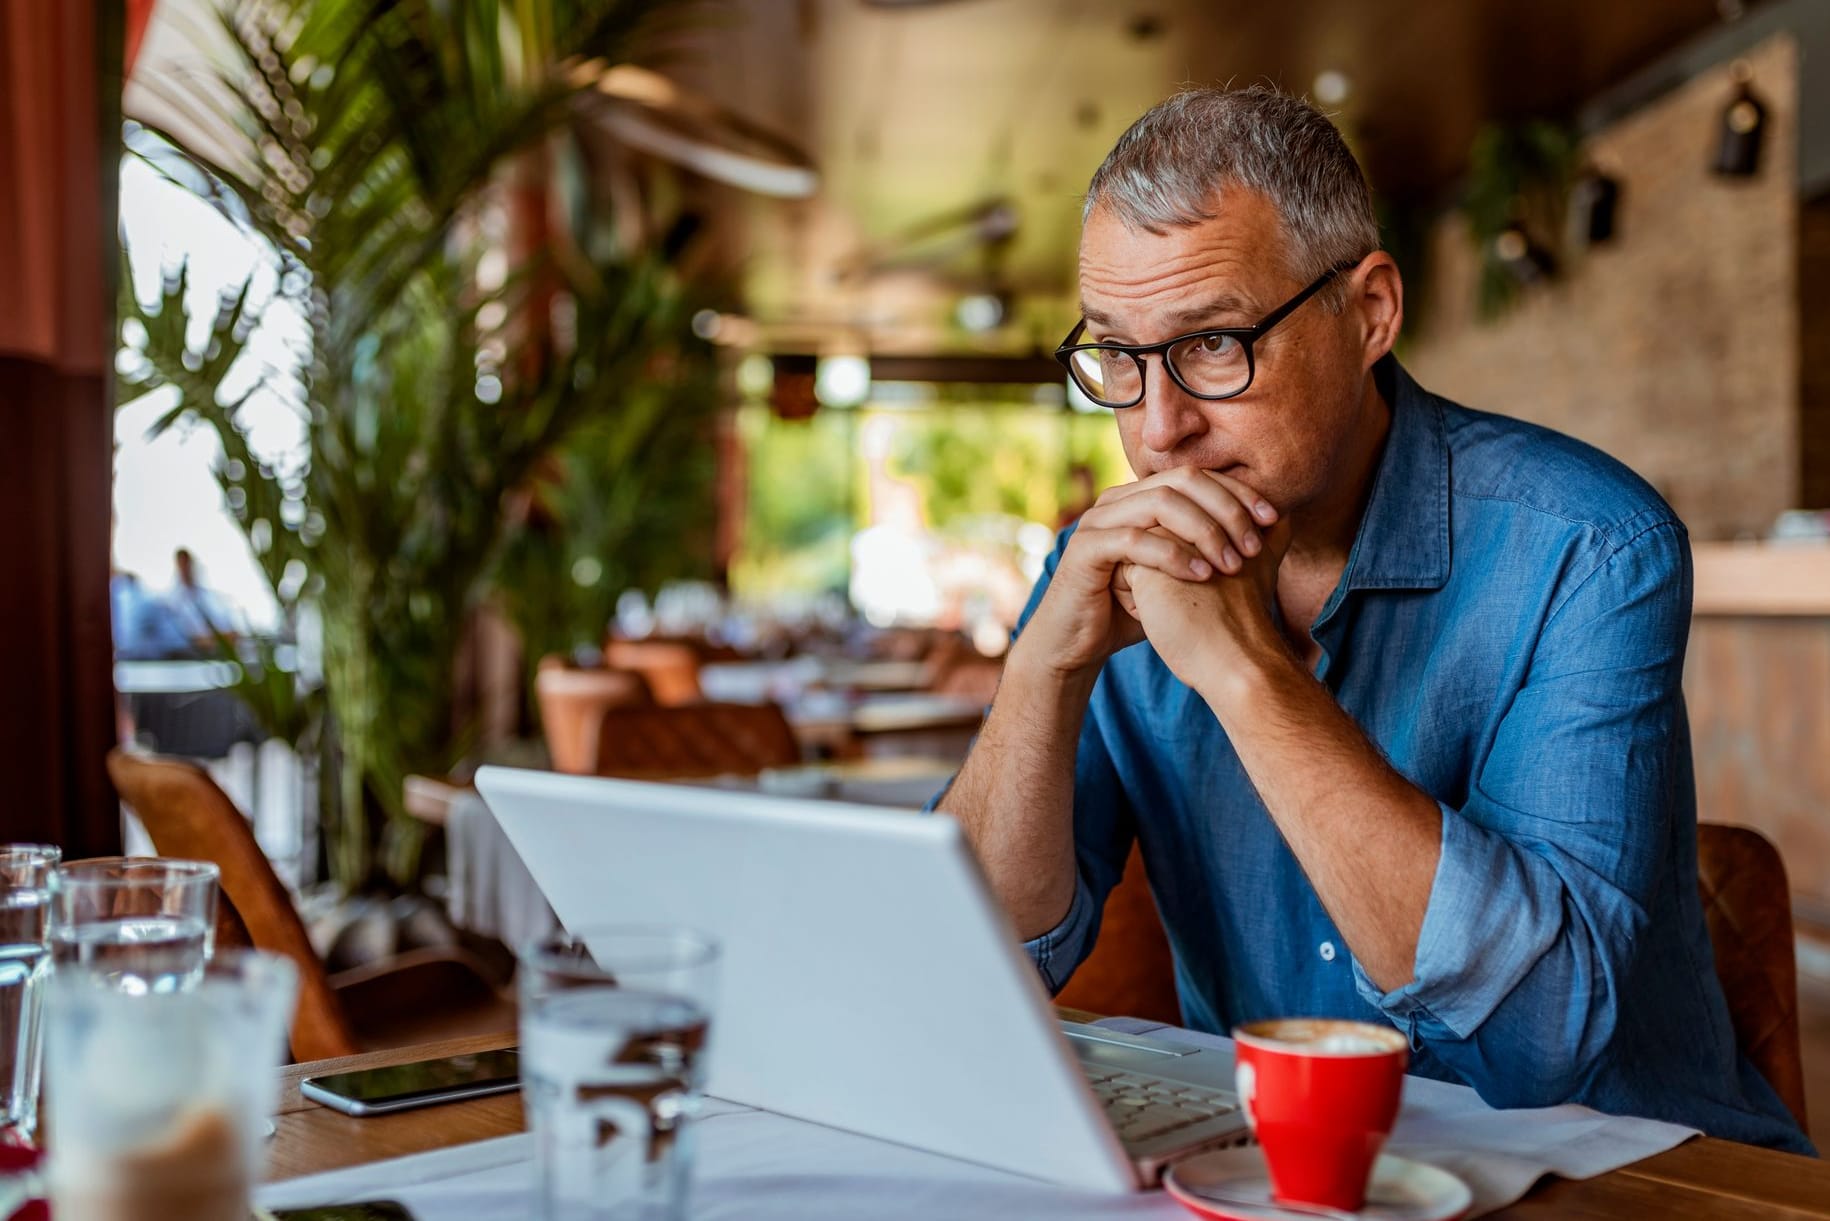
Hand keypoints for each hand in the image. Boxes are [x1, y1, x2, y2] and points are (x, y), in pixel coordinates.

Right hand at [1013, 468, 1278, 682]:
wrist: (1077, 643)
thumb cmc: (1131, 609)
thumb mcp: (1180, 575)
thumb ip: (1211, 549)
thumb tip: (1273, 533)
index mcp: (1141, 497)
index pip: (1198, 476)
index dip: (1238, 492)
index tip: (1273, 519)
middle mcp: (1118, 499)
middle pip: (1182, 480)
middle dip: (1226, 508)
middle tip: (1255, 543)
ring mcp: (1098, 521)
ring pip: (1160, 503)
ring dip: (1204, 530)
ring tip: (1233, 562)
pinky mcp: (1085, 549)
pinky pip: (1134, 540)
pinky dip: (1173, 555)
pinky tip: (1202, 576)